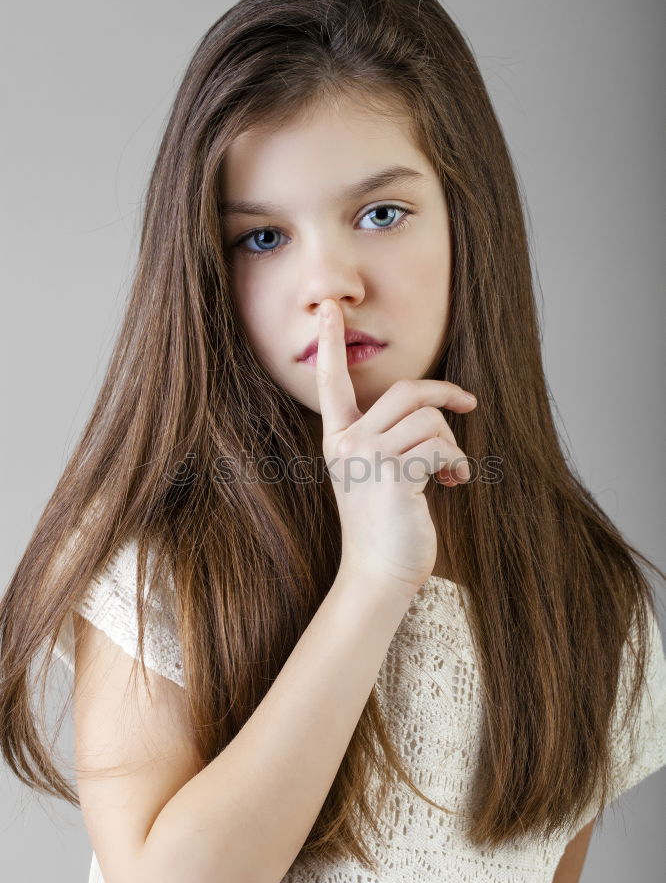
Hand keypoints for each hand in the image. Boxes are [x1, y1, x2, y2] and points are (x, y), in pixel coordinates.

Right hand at [315, 298, 476, 593]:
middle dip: (445, 394)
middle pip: (406, 391)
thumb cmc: (384, 526)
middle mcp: (347, 443)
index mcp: (338, 439)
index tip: (330, 308)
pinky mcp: (392, 475)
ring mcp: (367, 457)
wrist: (378, 574)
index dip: (332, 344)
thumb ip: (388, 438)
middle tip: (468, 403)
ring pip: (429, 420)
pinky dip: (457, 463)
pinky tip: (453, 483)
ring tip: (452, 472)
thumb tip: (435, 411)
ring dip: (452, 444)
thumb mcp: (376, 474)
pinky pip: (440, 447)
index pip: (330, 383)